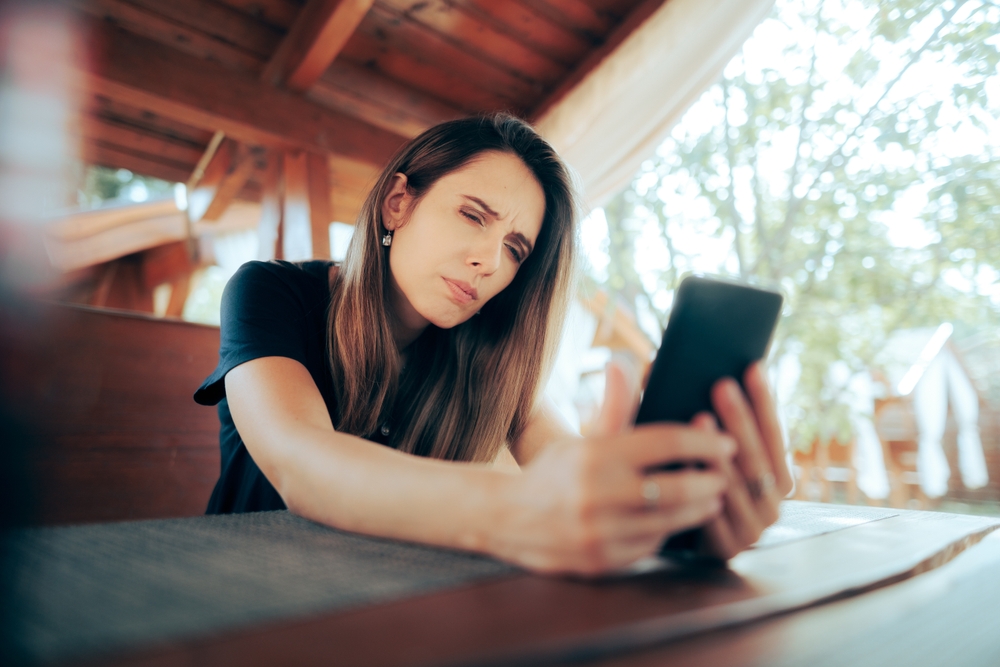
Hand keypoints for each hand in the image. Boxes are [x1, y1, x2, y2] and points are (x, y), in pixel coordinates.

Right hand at [493, 359, 733, 574]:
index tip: (726, 442)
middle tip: (725, 474)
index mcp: (595, 455)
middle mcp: (597, 494)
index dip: (703, 441)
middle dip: (711, 480)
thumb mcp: (582, 437)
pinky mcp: (602, 561)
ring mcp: (600, 532)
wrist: (508, 518)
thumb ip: (613, 406)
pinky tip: (678, 521)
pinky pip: (652, 546)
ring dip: (700, 509)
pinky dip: (670, 533)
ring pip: (670, 522)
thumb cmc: (554, 472)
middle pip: (678, 487)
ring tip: (712, 498)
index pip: (665, 442)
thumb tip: (623, 362)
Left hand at [695, 362, 793, 559]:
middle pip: (757, 456)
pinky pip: (713, 512)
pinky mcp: (728, 547)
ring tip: (700, 417)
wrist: (674, 539)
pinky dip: (699, 485)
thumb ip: (710, 416)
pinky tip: (684, 463)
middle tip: (722, 384)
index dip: (764, 401)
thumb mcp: (706, 452)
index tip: (752, 367)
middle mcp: (773, 503)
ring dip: (718, 450)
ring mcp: (754, 528)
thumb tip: (681, 365)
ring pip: (737, 483)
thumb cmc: (692, 486)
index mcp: (777, 476)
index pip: (775, 433)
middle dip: (740, 419)